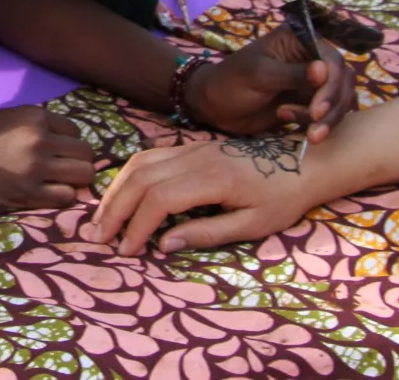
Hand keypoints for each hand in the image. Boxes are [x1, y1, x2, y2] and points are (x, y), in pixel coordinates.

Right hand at [0, 106, 94, 209]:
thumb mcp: (5, 118)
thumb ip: (34, 126)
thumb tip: (59, 141)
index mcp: (35, 116)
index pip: (75, 130)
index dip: (70, 143)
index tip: (60, 152)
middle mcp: (41, 140)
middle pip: (86, 154)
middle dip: (79, 162)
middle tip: (65, 170)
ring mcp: (37, 169)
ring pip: (84, 176)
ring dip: (75, 181)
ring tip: (60, 184)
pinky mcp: (29, 194)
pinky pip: (67, 197)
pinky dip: (62, 197)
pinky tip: (48, 195)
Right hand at [85, 139, 323, 254]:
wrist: (300, 161)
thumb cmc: (282, 198)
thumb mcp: (253, 225)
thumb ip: (207, 234)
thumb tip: (163, 245)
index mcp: (213, 178)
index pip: (160, 198)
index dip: (137, 226)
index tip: (127, 251)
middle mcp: (194, 157)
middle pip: (140, 178)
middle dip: (115, 209)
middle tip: (98, 237)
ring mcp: (189, 148)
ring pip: (138, 163)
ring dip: (115, 191)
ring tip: (101, 218)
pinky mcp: (188, 146)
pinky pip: (148, 157)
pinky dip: (127, 177)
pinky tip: (119, 195)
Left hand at [185, 23, 357, 140]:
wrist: (215, 106)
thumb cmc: (231, 81)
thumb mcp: (260, 75)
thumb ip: (293, 74)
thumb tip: (325, 69)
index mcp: (300, 40)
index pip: (333, 61)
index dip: (331, 86)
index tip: (317, 110)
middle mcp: (312, 58)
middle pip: (343, 82)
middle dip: (332, 107)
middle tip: (313, 129)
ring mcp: (313, 81)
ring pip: (340, 100)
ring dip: (327, 120)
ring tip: (302, 130)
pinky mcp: (310, 102)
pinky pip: (330, 114)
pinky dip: (320, 125)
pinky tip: (296, 128)